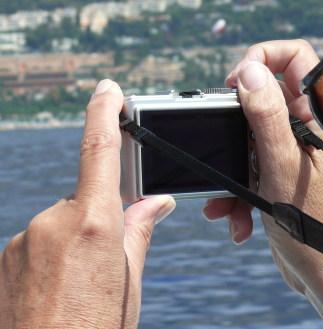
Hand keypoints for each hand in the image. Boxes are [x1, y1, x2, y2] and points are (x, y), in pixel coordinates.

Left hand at [0, 80, 175, 328]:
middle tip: (103, 264)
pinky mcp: (2, 256)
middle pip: (83, 201)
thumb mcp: (129, 281)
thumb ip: (138, 231)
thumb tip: (156, 203)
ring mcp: (20, 239)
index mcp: (93, 224)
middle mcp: (50, 222)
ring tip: (76, 286)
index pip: (99, 151)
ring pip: (58, 225)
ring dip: (73, 244)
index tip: (109, 90)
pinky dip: (50, 258)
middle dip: (98, 220)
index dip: (104, 113)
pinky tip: (54, 291)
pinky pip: (35, 243)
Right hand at [203, 40, 322, 327]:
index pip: (296, 58)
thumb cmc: (317, 227)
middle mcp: (311, 130)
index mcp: (321, 118)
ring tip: (227, 204)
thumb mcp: (282, 167)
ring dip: (233, 171)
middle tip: (225, 148)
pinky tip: (236, 219)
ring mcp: (295, 155)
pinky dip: (239, 193)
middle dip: (235, 130)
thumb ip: (268, 117)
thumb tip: (251, 73)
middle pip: (264, 101)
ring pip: (252, 140)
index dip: (260, 61)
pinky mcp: (283, 178)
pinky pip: (253, 170)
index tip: (234, 86)